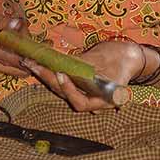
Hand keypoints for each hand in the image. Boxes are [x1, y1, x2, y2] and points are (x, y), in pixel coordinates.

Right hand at [0, 4, 28, 76]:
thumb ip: (2, 22)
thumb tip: (21, 25)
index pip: (16, 61)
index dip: (33, 58)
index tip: (45, 51)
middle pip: (19, 71)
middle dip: (29, 58)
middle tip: (33, 40)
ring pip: (12, 70)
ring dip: (21, 59)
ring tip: (20, 38)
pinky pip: (4, 67)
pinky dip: (12, 59)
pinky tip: (11, 43)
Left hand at [23, 40, 144, 111]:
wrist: (128, 55)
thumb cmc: (124, 59)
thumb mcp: (111, 63)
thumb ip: (90, 68)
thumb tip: (68, 66)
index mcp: (102, 101)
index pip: (80, 103)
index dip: (69, 90)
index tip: (61, 74)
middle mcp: (90, 100)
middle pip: (65, 94)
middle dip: (49, 79)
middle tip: (36, 65)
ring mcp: (82, 91)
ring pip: (60, 87)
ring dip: (45, 75)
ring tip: (30, 62)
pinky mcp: (77, 81)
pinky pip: (62, 78)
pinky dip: (50, 70)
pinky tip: (37, 61)